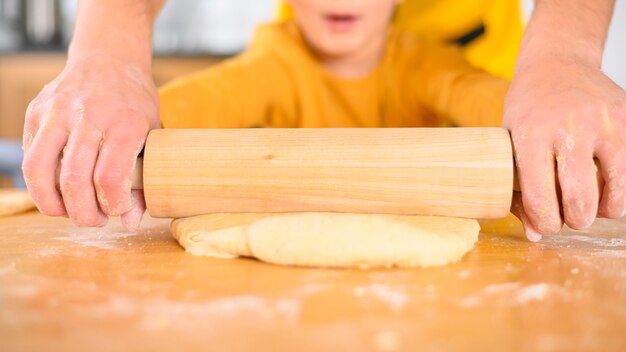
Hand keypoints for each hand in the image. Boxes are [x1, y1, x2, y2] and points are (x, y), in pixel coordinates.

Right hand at [22, 54, 159, 230]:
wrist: (109, 60)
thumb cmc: (135, 104)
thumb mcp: (153, 137)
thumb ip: (144, 180)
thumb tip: (129, 223)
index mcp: (126, 123)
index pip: (110, 178)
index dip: (112, 206)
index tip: (117, 211)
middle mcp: (90, 115)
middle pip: (74, 180)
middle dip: (82, 213)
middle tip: (93, 220)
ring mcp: (58, 111)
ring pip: (40, 170)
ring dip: (52, 204)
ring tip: (68, 212)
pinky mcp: (36, 111)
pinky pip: (30, 157)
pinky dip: (39, 183)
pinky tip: (57, 190)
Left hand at [504, 56, 625, 240]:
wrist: (558, 61)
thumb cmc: (528, 108)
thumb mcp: (509, 143)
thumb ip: (517, 189)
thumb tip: (535, 234)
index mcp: (531, 134)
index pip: (540, 198)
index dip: (545, 223)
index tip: (546, 224)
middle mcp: (569, 128)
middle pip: (579, 202)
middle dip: (574, 220)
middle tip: (569, 216)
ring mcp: (604, 123)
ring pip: (614, 194)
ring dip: (601, 210)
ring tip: (589, 203)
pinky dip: (618, 189)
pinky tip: (603, 183)